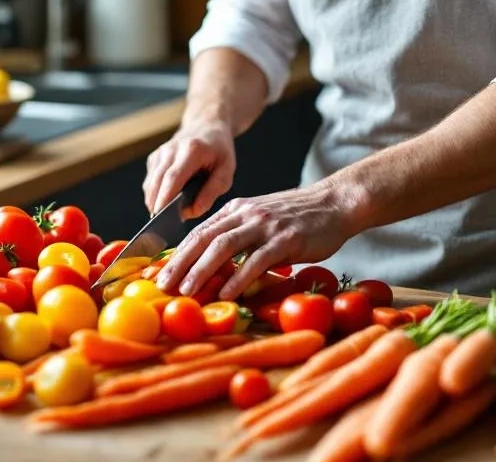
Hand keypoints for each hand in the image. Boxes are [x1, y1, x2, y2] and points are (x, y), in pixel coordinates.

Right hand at [143, 120, 235, 219]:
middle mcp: (171, 149)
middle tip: (162, 225)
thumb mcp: (226, 170)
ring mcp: (160, 153)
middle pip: (157, 181)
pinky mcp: (154, 158)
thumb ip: (212, 191)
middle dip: (157, 205)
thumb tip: (192, 211)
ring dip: (155, 202)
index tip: (161, 217)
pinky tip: (167, 201)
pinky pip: (150, 182)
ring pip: (150, 184)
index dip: (165, 198)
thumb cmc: (219, 151)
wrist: (206, 127)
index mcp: (192, 150)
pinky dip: (155, 195)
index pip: (173, 177)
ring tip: (167, 216)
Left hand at [155, 177, 370, 300]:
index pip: (198, 232)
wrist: (335, 203)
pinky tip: (227, 293)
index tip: (159, 273)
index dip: (176, 254)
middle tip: (162, 285)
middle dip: (179, 263)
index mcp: (236, 209)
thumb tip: (213, 266)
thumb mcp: (261, 219)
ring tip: (187, 291)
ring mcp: (265, 225)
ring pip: (224, 246)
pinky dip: (238, 277)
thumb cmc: (298, 217)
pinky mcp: (285, 239)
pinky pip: (256, 260)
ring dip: (202, 270)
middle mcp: (246, 213)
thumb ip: (238, 236)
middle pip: (203, 238)